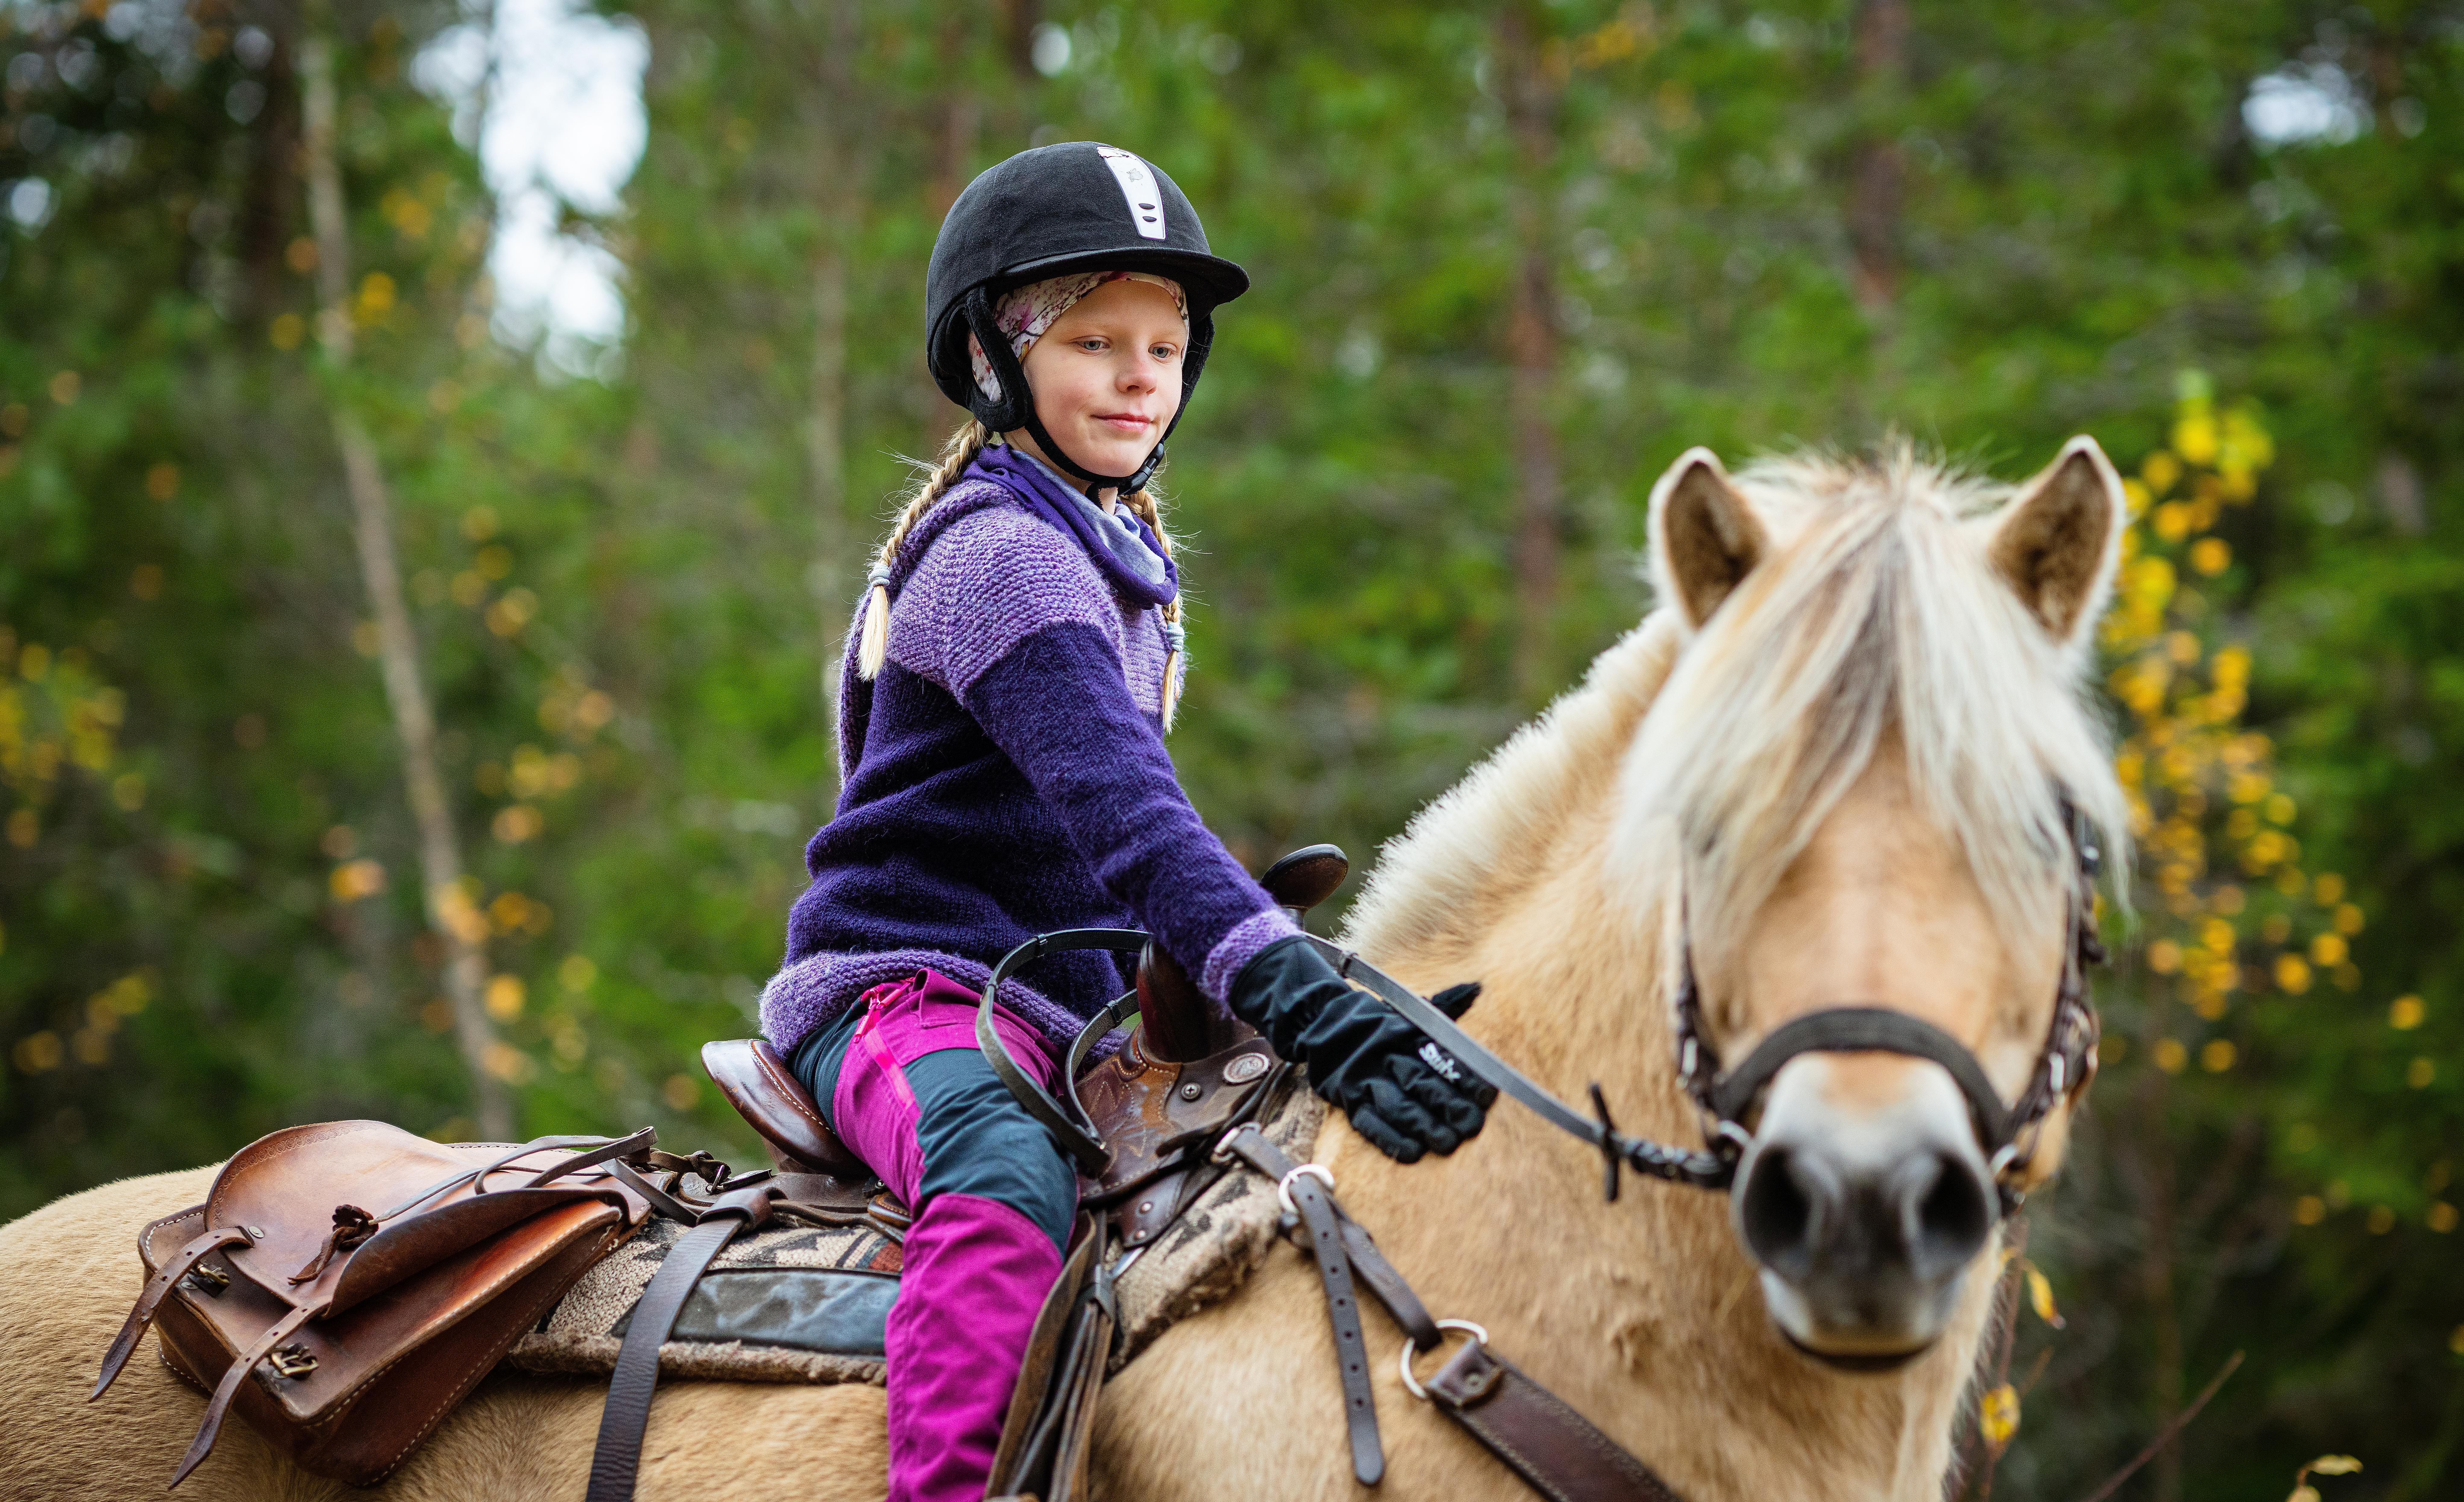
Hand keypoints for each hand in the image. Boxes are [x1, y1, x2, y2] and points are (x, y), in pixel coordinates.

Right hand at [1226, 937, 1495, 1162]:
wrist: (1321, 1023)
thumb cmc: (1379, 1022)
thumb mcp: (1410, 1009)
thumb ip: (1446, 1004)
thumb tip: (1477, 987)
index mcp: (1405, 1033)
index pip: (1438, 1054)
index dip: (1464, 1076)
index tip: (1488, 1095)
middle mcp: (1385, 1055)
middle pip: (1419, 1081)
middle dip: (1447, 1104)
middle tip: (1473, 1125)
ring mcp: (1365, 1078)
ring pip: (1396, 1105)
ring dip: (1422, 1126)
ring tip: (1448, 1144)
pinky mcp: (1348, 1099)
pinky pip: (1369, 1123)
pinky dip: (1390, 1139)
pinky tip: (1412, 1153)